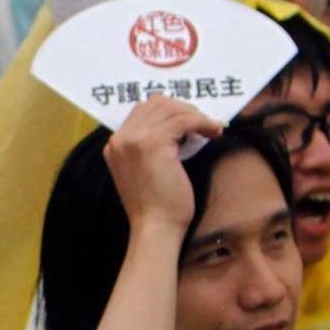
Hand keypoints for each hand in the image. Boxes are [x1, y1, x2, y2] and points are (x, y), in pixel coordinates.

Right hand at [103, 95, 217, 230]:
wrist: (155, 227)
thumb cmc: (157, 206)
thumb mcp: (145, 171)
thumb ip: (149, 148)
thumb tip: (180, 128)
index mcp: (115, 145)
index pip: (143, 110)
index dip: (170, 111)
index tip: (190, 122)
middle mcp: (120, 138)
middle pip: (156, 102)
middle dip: (184, 109)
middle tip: (203, 124)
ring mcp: (134, 139)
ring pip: (172, 109)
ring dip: (197, 115)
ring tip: (211, 129)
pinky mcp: (152, 143)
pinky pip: (184, 119)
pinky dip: (203, 122)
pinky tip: (214, 132)